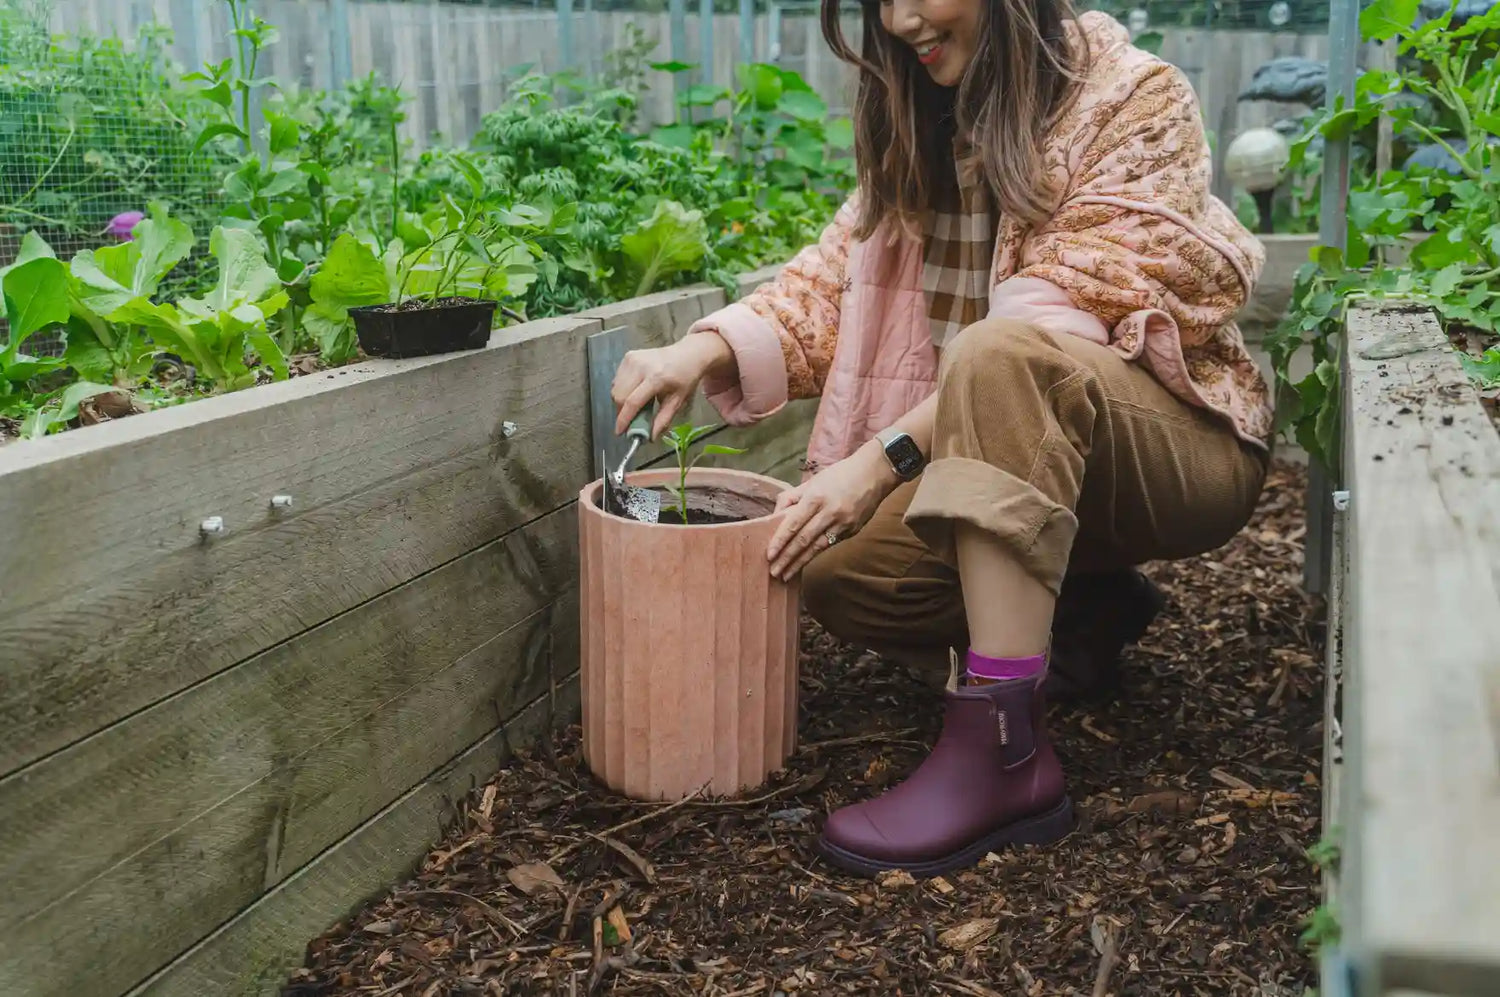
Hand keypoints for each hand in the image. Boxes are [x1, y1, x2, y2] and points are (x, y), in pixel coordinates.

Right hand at [611, 333, 732, 439]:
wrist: (688, 354)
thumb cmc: (685, 378)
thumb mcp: (678, 401)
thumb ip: (663, 420)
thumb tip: (651, 437)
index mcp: (657, 378)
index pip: (633, 401)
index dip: (624, 419)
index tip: (620, 432)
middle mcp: (642, 366)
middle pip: (619, 395)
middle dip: (621, 412)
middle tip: (629, 421)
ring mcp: (633, 359)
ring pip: (615, 387)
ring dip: (620, 402)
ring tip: (634, 406)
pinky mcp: (629, 356)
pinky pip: (617, 379)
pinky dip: (621, 390)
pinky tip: (634, 391)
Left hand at [766, 442, 896, 581]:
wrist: (874, 474)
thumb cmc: (840, 474)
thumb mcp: (813, 481)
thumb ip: (792, 497)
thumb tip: (775, 514)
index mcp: (816, 497)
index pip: (793, 524)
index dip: (780, 541)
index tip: (769, 555)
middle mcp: (829, 512)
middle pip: (803, 540)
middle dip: (787, 558)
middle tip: (774, 572)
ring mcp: (843, 523)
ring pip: (817, 547)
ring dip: (800, 563)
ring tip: (787, 575)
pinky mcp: (852, 530)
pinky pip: (830, 543)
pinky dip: (816, 553)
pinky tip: (805, 562)